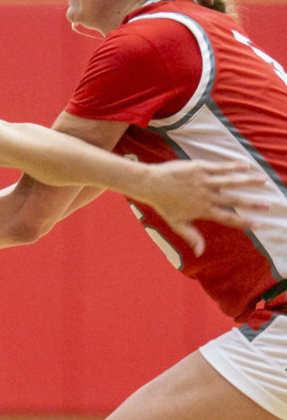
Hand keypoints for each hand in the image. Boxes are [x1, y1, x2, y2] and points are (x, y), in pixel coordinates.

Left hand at [139, 159, 270, 256]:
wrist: (151, 184)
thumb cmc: (163, 205)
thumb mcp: (176, 224)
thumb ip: (191, 237)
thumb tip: (200, 253)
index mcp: (203, 210)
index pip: (227, 218)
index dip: (243, 222)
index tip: (257, 225)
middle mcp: (206, 196)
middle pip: (234, 200)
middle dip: (252, 203)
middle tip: (268, 205)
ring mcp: (204, 181)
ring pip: (231, 181)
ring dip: (249, 181)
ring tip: (264, 181)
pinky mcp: (201, 168)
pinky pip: (221, 167)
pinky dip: (234, 166)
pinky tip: (247, 166)